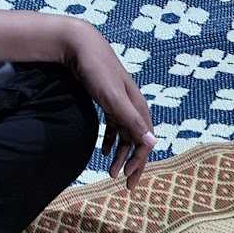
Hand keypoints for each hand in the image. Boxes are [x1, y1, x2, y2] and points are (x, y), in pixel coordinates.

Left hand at [64, 22, 155, 189]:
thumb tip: (152, 144)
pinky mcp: (109, 102)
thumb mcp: (114, 100)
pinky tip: (103, 152)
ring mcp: (121, 105)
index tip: (127, 179)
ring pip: (126, 137)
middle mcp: (133, 107)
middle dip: (133, 165)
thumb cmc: (97, 71)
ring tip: (110, 172)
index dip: (138, 163)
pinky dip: (112, 142)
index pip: (144, 142)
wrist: (81, 46)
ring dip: (120, 156)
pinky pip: (115, 127)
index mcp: (138, 108)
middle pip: (137, 142)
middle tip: (126, 185)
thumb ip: (132, 122)